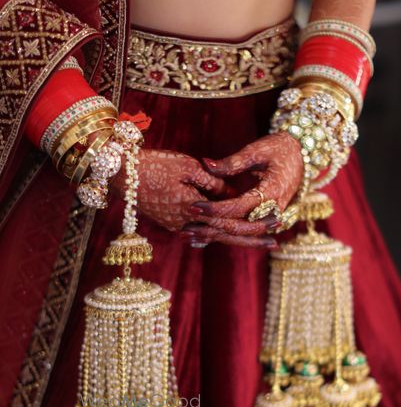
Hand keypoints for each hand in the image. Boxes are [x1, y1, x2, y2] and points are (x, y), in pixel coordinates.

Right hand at [113, 147, 279, 247]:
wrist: (119, 174)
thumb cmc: (153, 164)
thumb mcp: (188, 167)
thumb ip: (214, 183)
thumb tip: (233, 194)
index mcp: (193, 209)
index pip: (230, 222)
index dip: (254, 224)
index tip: (275, 223)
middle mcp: (186, 224)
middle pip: (225, 236)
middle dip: (251, 239)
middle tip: (275, 242)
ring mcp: (177, 227)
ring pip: (213, 237)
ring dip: (236, 238)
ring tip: (258, 240)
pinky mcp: (171, 223)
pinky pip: (199, 232)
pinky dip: (216, 234)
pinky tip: (229, 236)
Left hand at [188, 133, 302, 228]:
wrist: (303, 155)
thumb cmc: (280, 148)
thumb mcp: (256, 150)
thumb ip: (232, 162)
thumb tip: (206, 164)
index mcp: (272, 192)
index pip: (239, 207)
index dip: (215, 209)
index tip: (193, 206)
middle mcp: (274, 209)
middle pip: (239, 227)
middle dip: (211, 228)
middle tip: (185, 228)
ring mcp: (273, 216)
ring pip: (242, 233)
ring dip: (215, 235)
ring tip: (190, 236)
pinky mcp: (268, 218)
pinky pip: (246, 230)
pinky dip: (225, 233)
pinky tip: (204, 235)